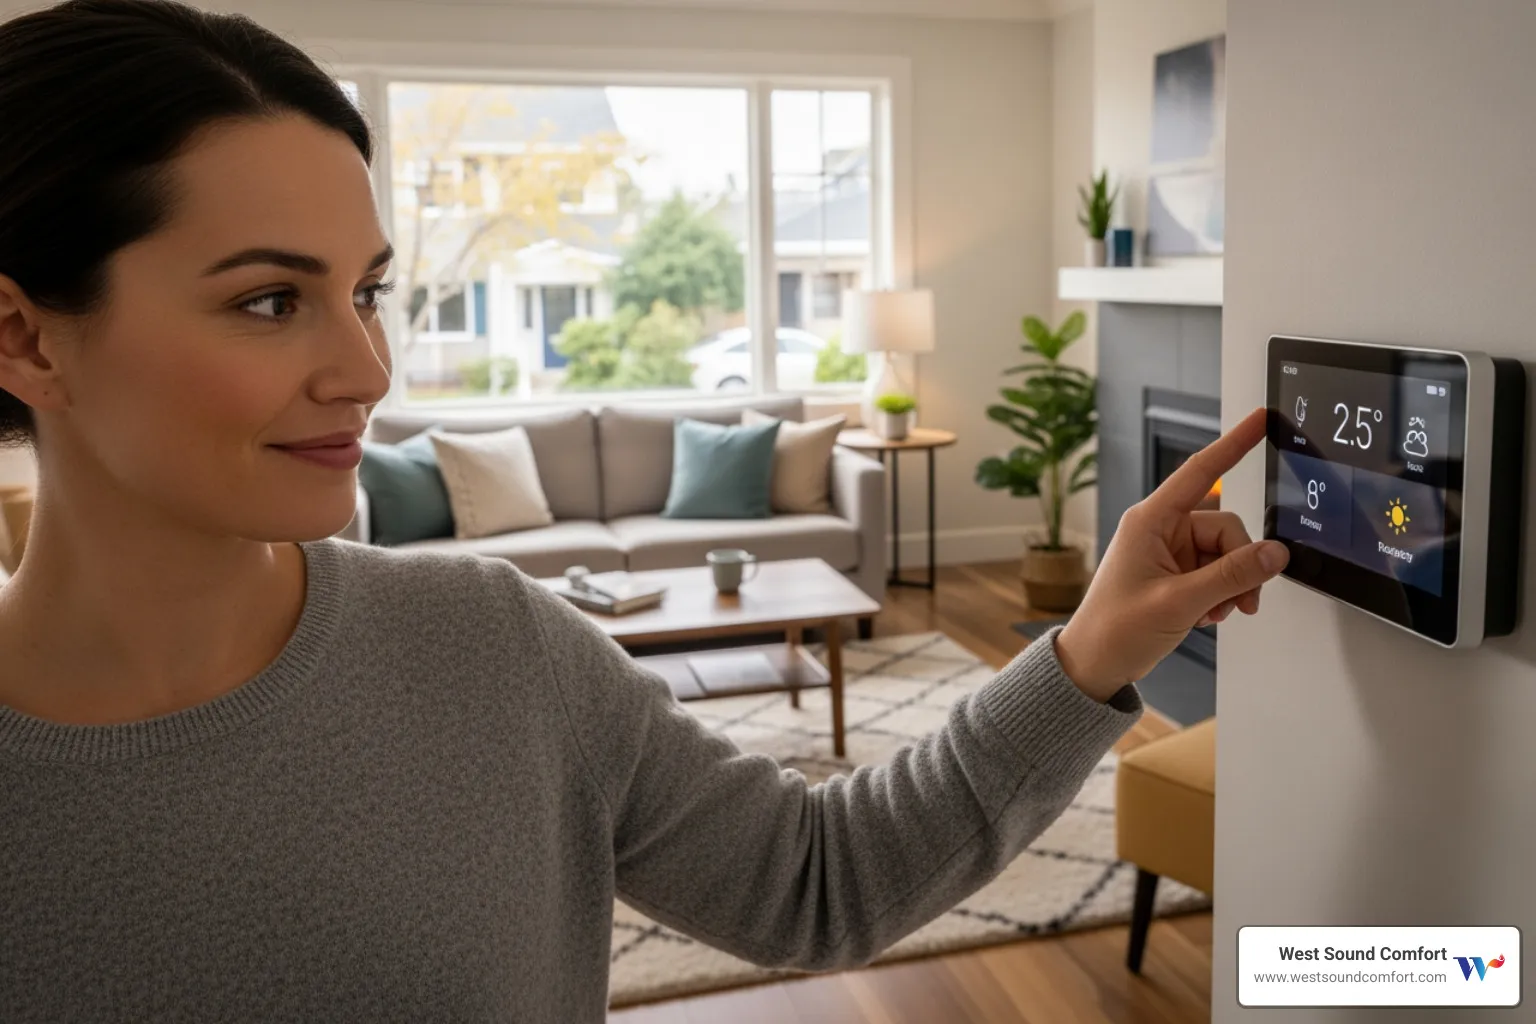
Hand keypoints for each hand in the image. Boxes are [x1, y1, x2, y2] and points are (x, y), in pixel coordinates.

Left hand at [1056, 407, 1288, 701]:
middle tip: (1241, 600)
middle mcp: (1161, 530)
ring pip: (1227, 553)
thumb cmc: (1115, 630)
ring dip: (1232, 584)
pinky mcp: (1177, 573)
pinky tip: (1207, 615)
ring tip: (1216, 612)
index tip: (1261, 420)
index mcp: (1150, 521)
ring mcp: (1169, 552)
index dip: (1233, 444)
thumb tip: (1274, 554)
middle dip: (1241, 565)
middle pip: (1226, 528)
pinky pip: (1218, 571)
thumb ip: (1231, 577)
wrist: (1095, 665)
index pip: (1200, 472)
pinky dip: (1222, 593)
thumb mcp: (1179, 602)